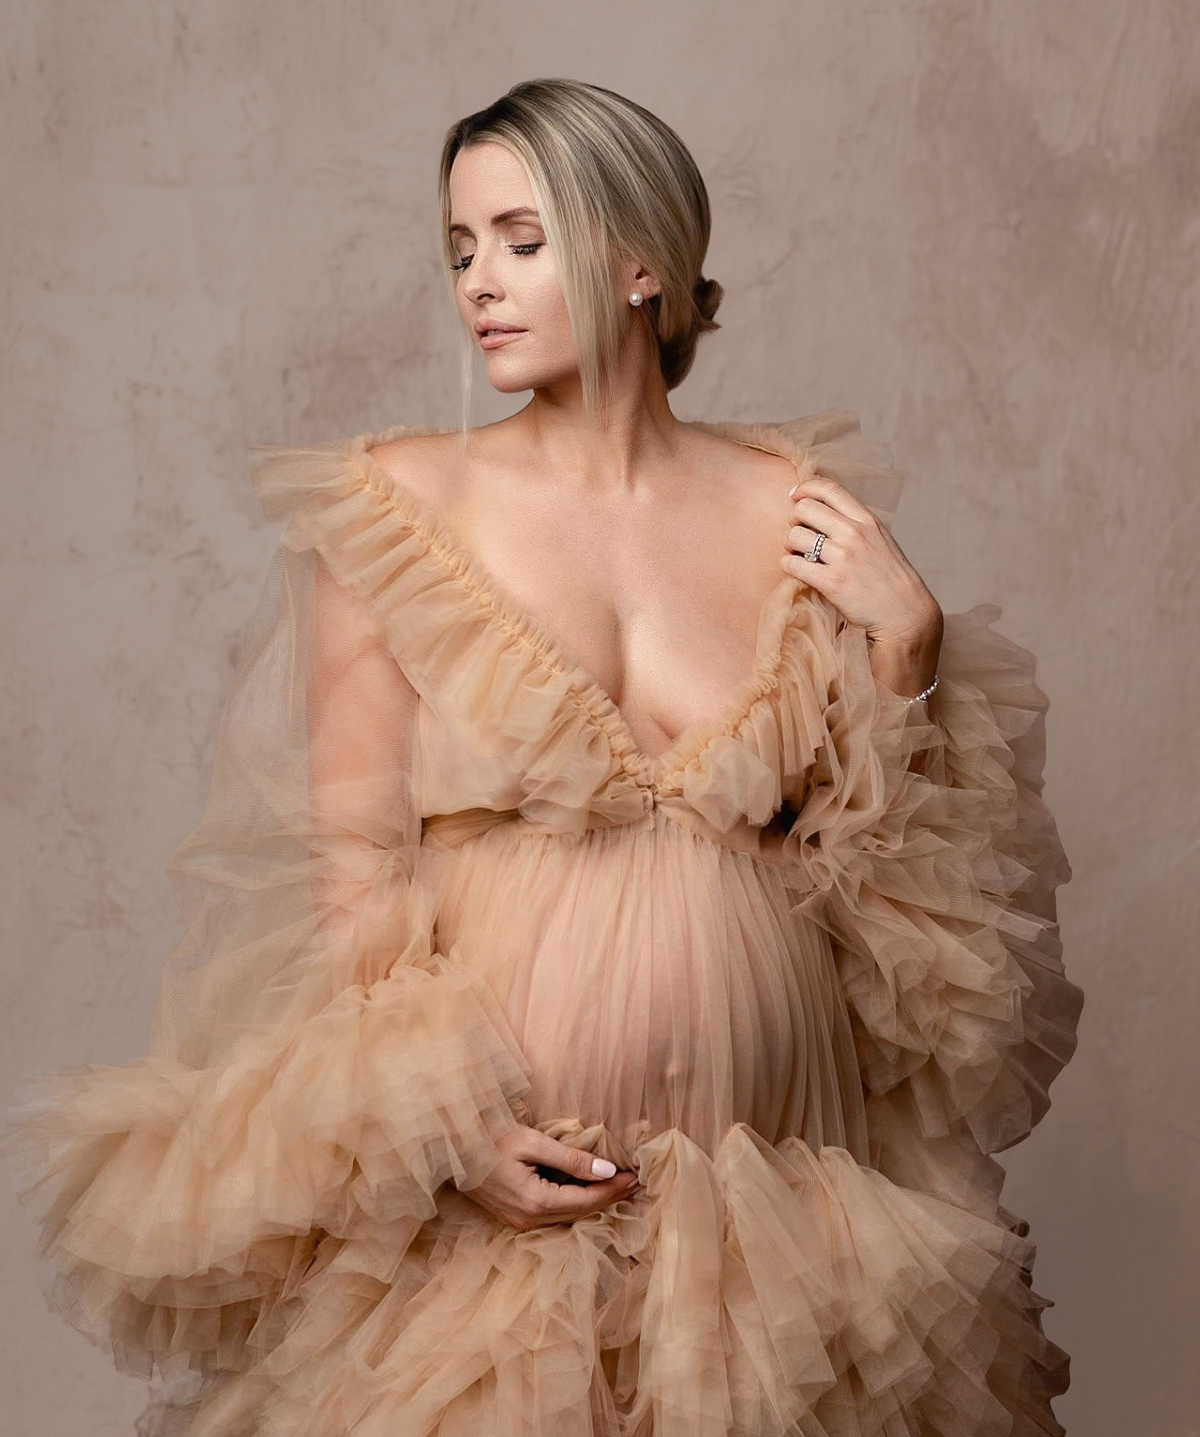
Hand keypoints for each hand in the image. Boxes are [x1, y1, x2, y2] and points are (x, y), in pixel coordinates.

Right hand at [461, 1125, 640, 1231]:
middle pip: (580, 1213)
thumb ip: (570, 1159)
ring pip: (568, 1217)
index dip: (613, 1190)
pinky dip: (575, 1204)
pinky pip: (554, 1215)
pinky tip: (587, 1192)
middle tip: (634, 1183)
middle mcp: (528, 1219)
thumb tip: (607, 1171)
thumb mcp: (532, 1142)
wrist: (451, 1147)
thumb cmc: (489, 1137)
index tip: (634, 1176)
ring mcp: (519, 1222)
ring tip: (617, 1187)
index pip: (586, 1201)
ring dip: (594, 1202)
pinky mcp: (515, 1217)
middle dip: (609, 1198)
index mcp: (534, 1201)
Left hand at [780, 472, 942, 653]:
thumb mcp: (880, 540)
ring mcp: (842, 557)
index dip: (805, 488)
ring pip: (794, 535)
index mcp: (866, 520)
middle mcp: (854, 534)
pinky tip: (797, 571)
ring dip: (790, 545)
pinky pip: (792, 564)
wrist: (904, 612)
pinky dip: (788, 566)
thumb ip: (855, 524)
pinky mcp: (831, 582)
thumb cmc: (889, 577)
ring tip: (800, 556)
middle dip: (795, 521)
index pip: (830, 489)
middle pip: (804, 509)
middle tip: (800, 536)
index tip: (795, 495)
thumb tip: (822, 512)